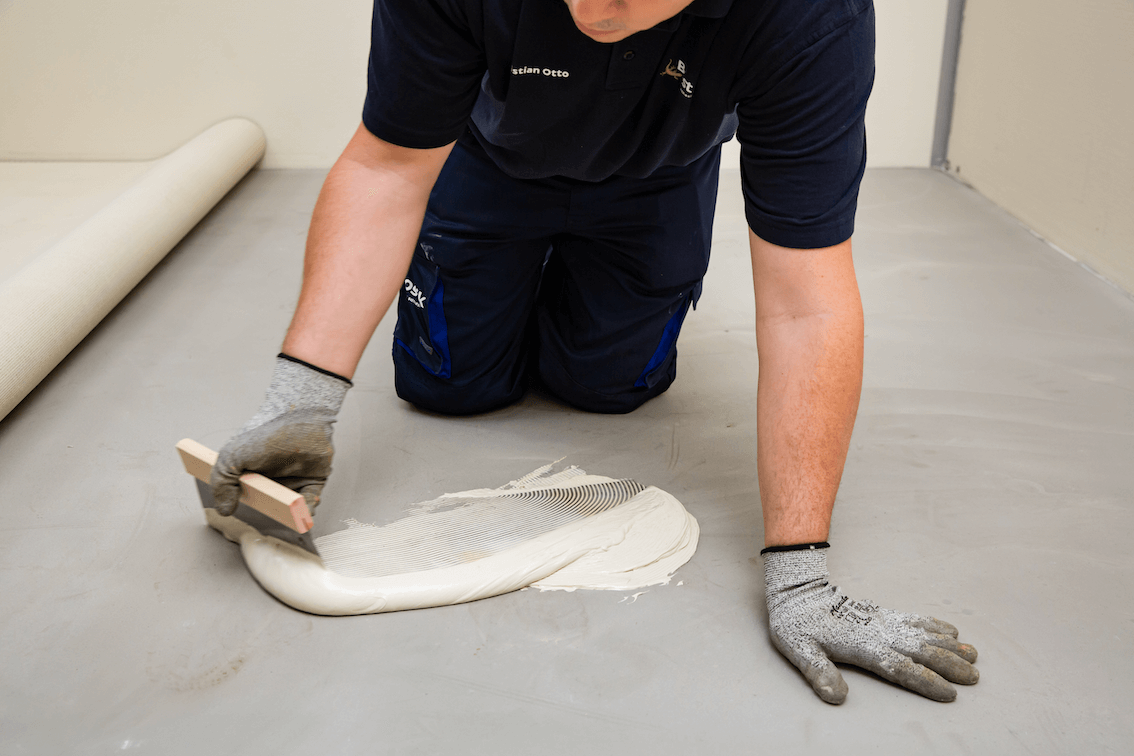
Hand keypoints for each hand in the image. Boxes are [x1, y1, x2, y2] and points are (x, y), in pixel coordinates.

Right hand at [210, 355, 350, 515]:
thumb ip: (222, 483)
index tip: (243, 515)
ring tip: (287, 518)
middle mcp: (272, 479)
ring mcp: (293, 480)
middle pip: (269, 506)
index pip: (245, 496)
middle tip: (268, 517)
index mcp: (251, 473)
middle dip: (269, 515)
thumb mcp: (232, 457)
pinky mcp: (313, 480)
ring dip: (289, 516)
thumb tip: (223, 509)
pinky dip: (307, 510)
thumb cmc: (266, 433)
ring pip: (290, 507)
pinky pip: (310, 501)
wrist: (299, 418)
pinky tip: (301, 512)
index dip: (244, 507)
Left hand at [762, 545, 978, 703]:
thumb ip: (818, 673)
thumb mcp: (799, 650)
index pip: (900, 668)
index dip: (925, 682)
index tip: (950, 694)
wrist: (796, 591)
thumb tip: (837, 697)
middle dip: (949, 665)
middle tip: (975, 677)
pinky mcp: (881, 613)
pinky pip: (913, 618)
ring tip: (974, 655)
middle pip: (920, 651)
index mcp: (862, 646)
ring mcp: (882, 621)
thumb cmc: (796, 624)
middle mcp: (878, 632)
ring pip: (922, 634)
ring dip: (949, 645)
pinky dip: (935, 624)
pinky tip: (951, 631)